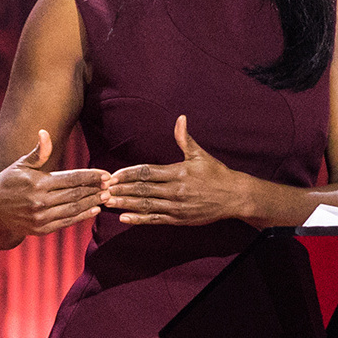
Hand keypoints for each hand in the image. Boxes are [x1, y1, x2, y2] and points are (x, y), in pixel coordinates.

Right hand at [0, 129, 107, 239]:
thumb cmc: (8, 182)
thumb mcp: (21, 165)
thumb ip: (38, 152)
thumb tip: (45, 132)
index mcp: (37, 183)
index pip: (70, 178)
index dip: (90, 176)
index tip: (106, 174)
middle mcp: (40, 201)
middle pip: (75, 194)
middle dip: (95, 189)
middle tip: (112, 185)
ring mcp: (41, 217)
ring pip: (73, 209)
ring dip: (92, 203)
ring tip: (107, 197)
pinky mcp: (41, 229)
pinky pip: (66, 222)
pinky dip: (82, 217)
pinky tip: (95, 210)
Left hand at [101, 115, 258, 226]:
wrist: (235, 197)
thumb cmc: (217, 174)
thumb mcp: (201, 155)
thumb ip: (185, 139)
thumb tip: (180, 118)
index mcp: (178, 173)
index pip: (147, 172)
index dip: (128, 174)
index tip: (112, 175)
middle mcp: (175, 190)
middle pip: (142, 189)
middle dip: (121, 189)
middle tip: (102, 189)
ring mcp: (177, 206)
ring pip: (146, 205)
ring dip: (125, 203)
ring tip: (107, 202)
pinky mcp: (179, 219)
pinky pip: (155, 219)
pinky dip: (139, 219)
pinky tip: (124, 217)